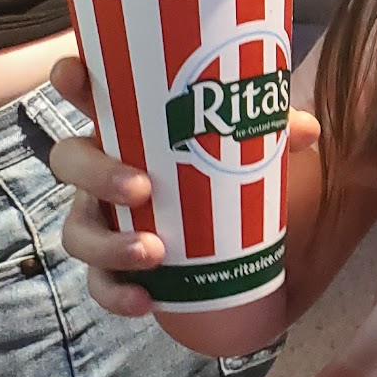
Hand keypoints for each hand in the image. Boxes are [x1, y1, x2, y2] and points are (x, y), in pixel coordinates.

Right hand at [49, 56, 320, 319]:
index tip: (74, 76)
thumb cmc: (224, 164)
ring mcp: (102, 217)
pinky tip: (145, 301)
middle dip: (96, 174)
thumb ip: (273, 129)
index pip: (86, 93)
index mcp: (127, 126)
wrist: (230, 235)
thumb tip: (307, 130)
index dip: (70, 79)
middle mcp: (103, 168)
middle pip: (70, 161)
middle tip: (141, 188)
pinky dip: (117, 294)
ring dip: (108, 244)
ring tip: (153, 253)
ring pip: (77, 230)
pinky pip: (99, 282)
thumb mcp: (250, 141)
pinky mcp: (113, 264)